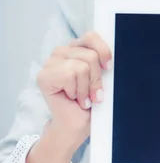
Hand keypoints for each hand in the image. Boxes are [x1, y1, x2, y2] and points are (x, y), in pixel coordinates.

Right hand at [37, 31, 111, 148]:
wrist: (76, 126)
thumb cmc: (90, 103)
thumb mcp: (102, 78)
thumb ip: (104, 63)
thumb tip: (114, 56)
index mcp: (76, 48)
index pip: (91, 36)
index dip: (103, 51)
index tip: (108, 68)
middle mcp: (62, 52)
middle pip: (90, 55)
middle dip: (96, 79)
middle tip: (94, 94)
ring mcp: (50, 62)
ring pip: (81, 66)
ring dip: (86, 88)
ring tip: (82, 98)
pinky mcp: (44, 75)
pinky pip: (69, 75)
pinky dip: (75, 91)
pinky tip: (72, 98)